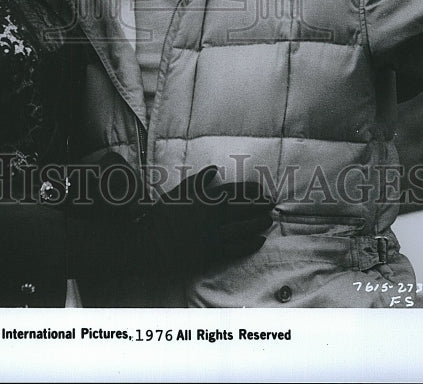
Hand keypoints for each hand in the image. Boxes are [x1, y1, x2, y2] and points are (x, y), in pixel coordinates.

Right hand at [139, 168, 273, 271]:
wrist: (152, 242)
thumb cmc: (163, 214)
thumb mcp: (179, 192)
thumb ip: (198, 181)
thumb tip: (213, 169)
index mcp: (206, 199)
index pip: (235, 191)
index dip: (251, 189)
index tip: (262, 188)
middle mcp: (213, 217)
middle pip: (243, 210)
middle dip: (260, 206)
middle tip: (271, 204)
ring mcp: (214, 236)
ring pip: (243, 229)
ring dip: (258, 224)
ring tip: (269, 220)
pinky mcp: (212, 253)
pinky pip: (236, 249)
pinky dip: (250, 244)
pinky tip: (259, 240)